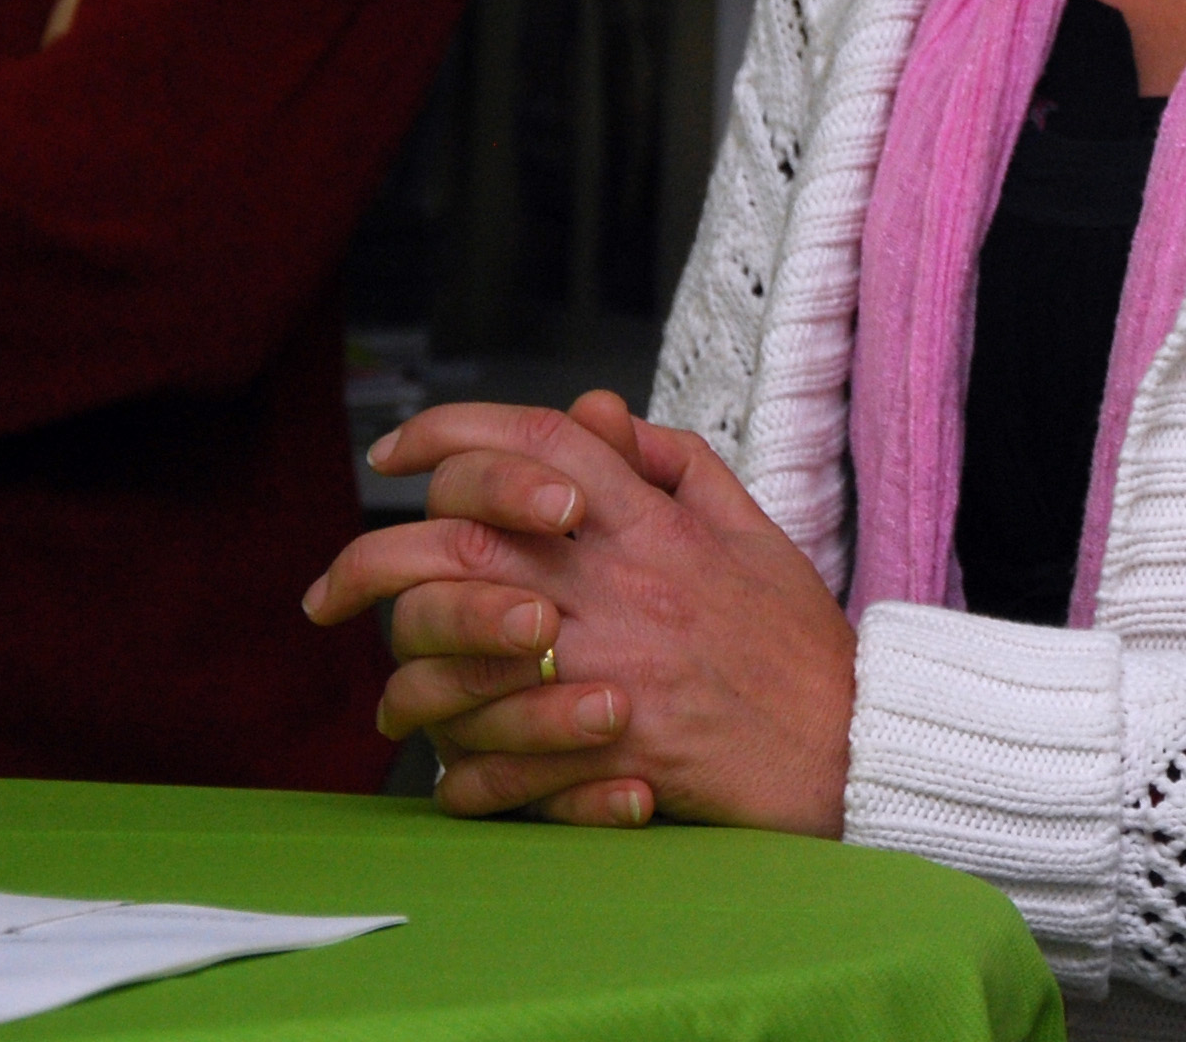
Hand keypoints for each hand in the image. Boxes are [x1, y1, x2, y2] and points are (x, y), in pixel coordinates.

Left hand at [308, 390, 857, 835]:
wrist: (852, 742)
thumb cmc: (794, 640)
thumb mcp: (748, 527)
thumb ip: (670, 462)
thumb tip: (592, 411)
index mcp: (652, 523)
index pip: (533, 441)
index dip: (447, 430)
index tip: (394, 453)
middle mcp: (619, 585)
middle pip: (460, 544)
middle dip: (372, 558)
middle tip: (333, 591)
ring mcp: (609, 671)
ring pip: (454, 658)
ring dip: (404, 681)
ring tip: (396, 702)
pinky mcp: (608, 756)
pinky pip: (496, 767)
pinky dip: (459, 774)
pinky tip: (454, 774)